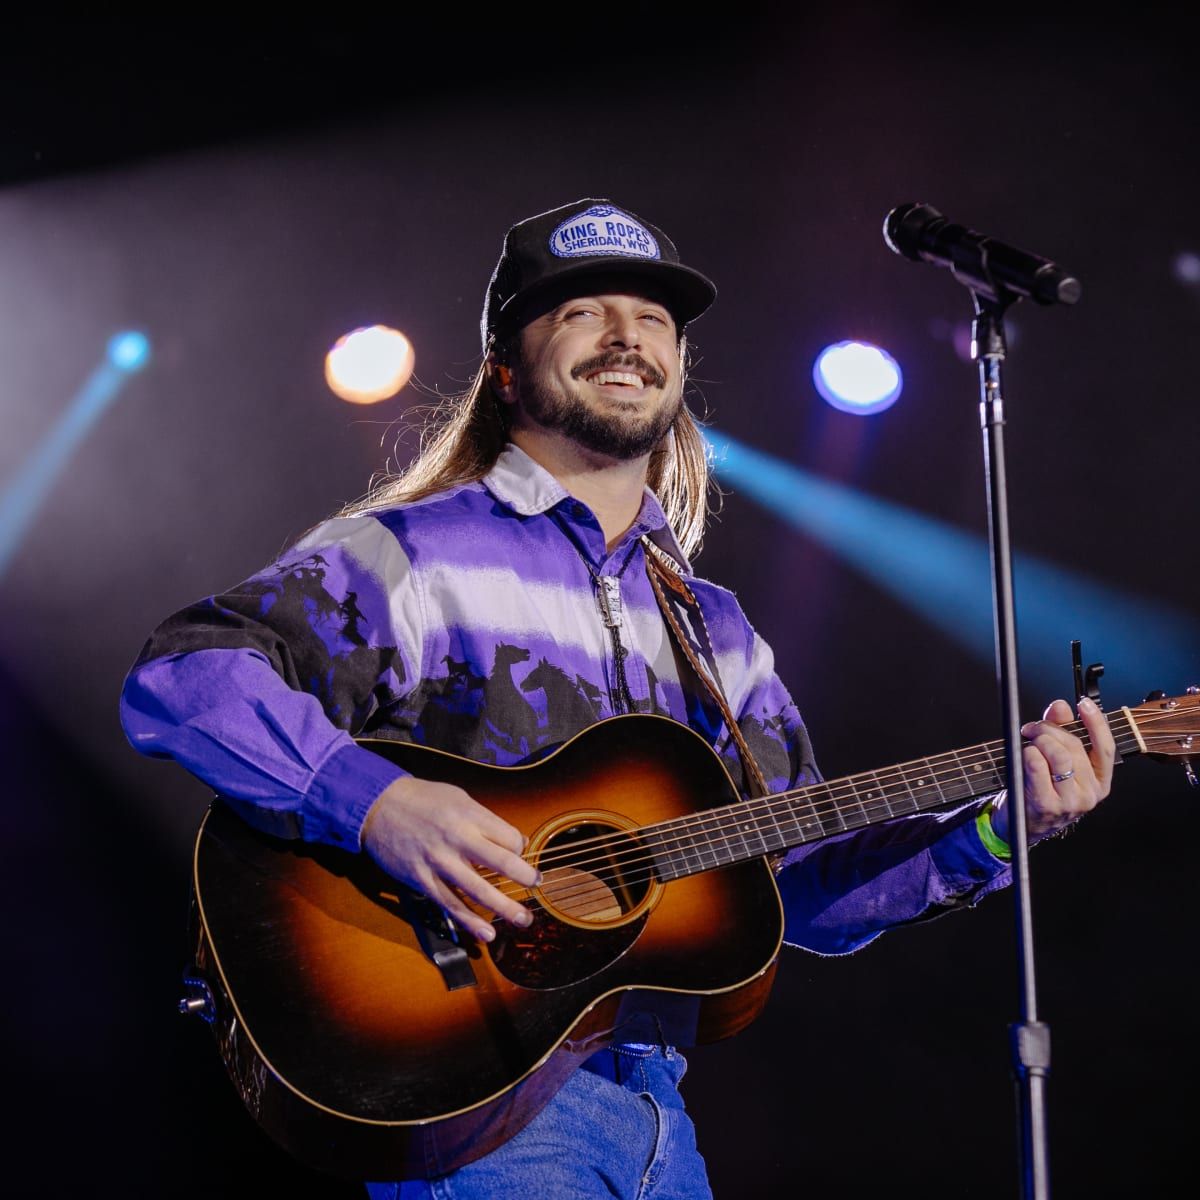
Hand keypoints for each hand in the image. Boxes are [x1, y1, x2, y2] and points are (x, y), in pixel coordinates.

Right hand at [361, 775, 538, 942]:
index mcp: (469, 815)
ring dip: (504, 908)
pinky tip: (486, 933)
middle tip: (537, 885)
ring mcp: (439, 862)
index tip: (521, 855)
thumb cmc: (422, 799)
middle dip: (524, 877)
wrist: (377, 807)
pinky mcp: (422, 880)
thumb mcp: (458, 797)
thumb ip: (485, 820)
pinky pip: (450, 904)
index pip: (509, 838)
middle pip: (501, 862)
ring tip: (524, 920)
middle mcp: (456, 838)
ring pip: (478, 890)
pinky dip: (470, 921)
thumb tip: (514, 842)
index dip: (520, 849)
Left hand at [991, 696, 1114, 843]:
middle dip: (1048, 729)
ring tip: (1027, 744)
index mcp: (1099, 781)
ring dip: (1038, 741)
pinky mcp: (1049, 805)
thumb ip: (1060, 731)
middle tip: (1031, 728)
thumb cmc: (1039, 789)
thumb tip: (1061, 706)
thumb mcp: (1054, 760)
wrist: (1021, 823)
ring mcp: (1071, 802)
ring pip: (1058, 755)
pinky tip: (1024, 756)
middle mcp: (1091, 793)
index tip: (1084, 704)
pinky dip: (1028, 755)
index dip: (1096, 722)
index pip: (1106, 747)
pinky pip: (1038, 767)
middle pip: (1073, 746)